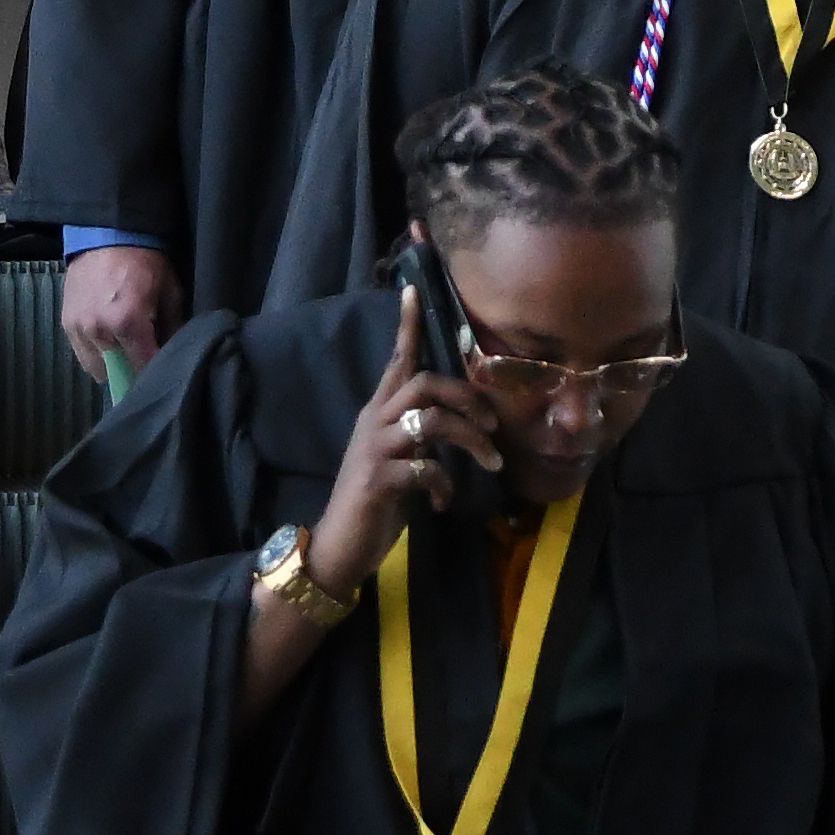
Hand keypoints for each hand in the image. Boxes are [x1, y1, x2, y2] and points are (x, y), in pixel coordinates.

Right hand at [61, 242, 184, 384]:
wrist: (107, 233)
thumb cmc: (144, 260)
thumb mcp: (170, 290)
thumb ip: (173, 326)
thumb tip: (175, 351)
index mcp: (128, 323)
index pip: (143, 367)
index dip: (155, 370)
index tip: (162, 367)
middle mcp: (100, 331)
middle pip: (118, 373)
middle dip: (132, 368)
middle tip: (142, 356)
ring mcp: (79, 329)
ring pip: (97, 368)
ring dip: (111, 363)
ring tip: (123, 347)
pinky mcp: (66, 324)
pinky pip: (81, 354)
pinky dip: (95, 353)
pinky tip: (107, 338)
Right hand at [310, 280, 499, 596]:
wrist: (341, 544)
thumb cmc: (374, 500)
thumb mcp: (397, 456)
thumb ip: (417, 433)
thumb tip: (455, 422)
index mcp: (379, 412)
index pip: (396, 360)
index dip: (407, 326)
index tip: (413, 290)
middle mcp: (375, 422)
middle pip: (424, 383)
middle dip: (466, 396)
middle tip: (493, 424)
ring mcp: (377, 450)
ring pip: (431, 420)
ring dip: (470, 440)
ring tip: (491, 463)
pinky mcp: (381, 480)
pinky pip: (427, 468)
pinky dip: (445, 485)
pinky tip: (443, 503)